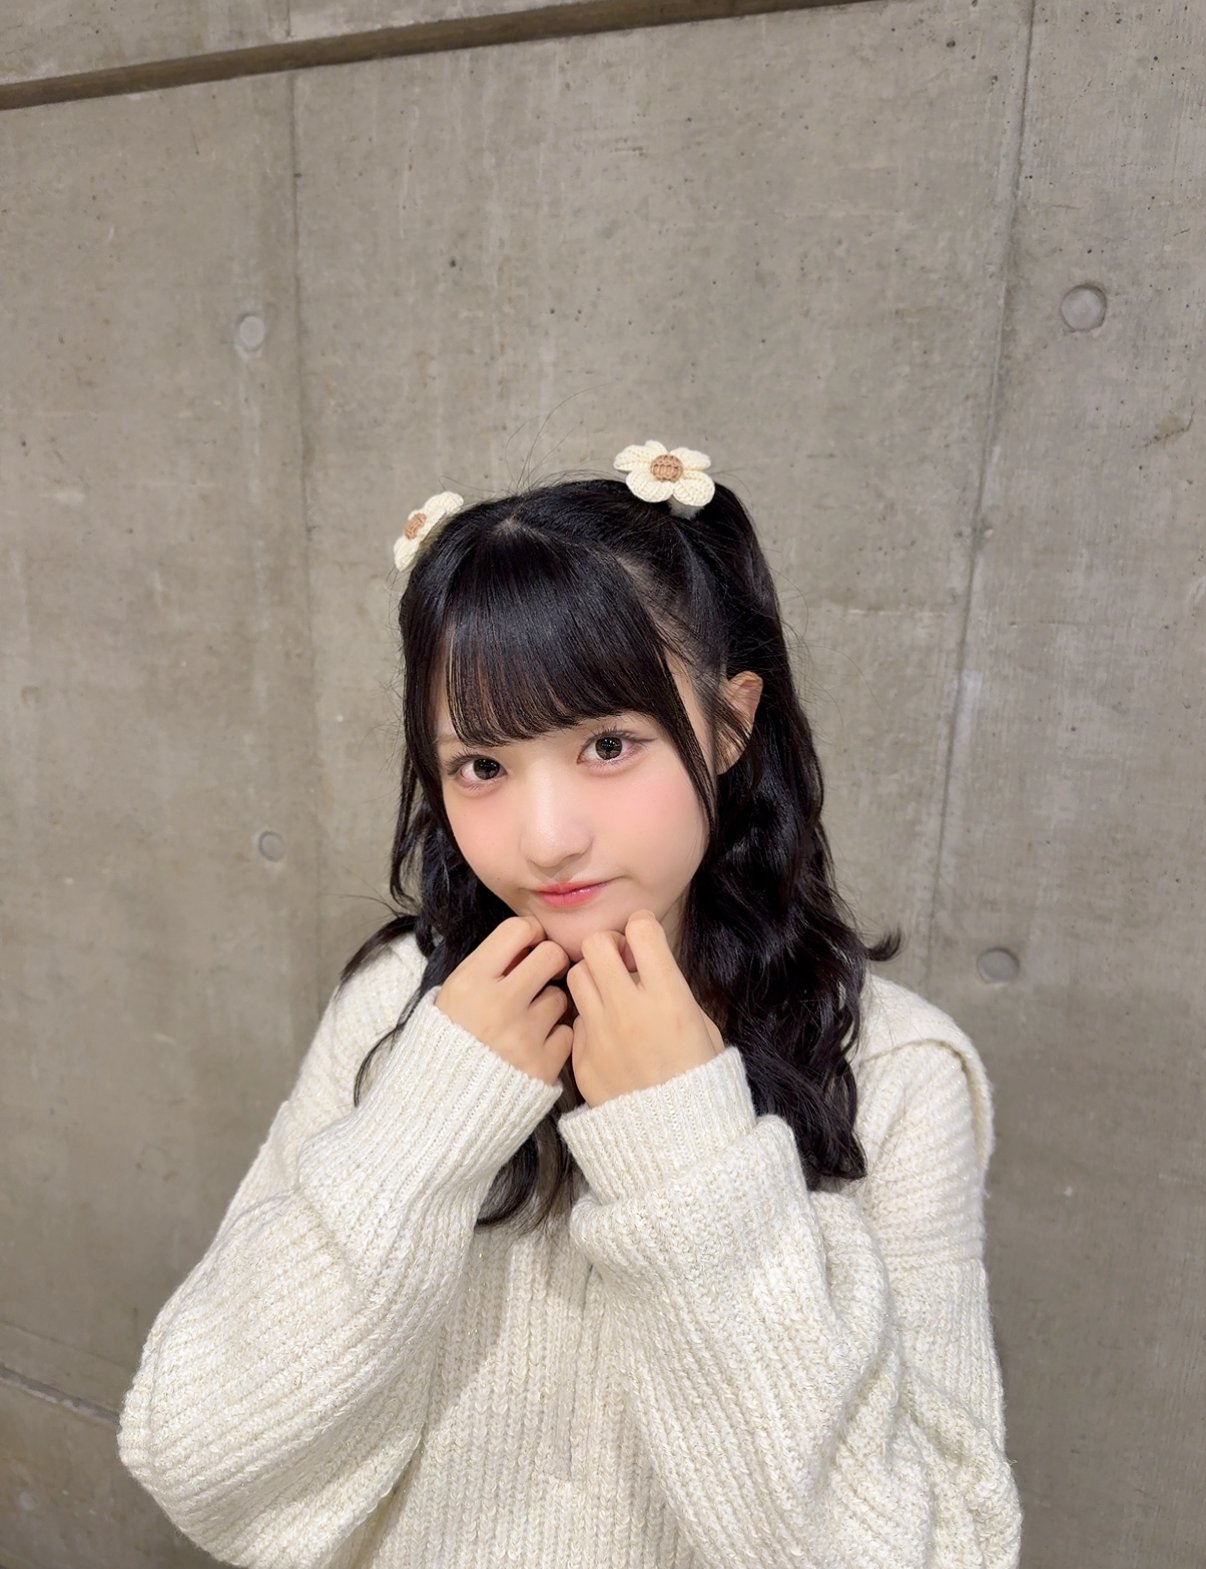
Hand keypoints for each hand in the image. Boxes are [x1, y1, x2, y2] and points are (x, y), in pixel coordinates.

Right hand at [434, 914, 573, 1086]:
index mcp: (469, 982)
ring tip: (525, 1024)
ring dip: (549, 1006)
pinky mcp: (542, 1068)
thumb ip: (485, 969)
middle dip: (549, 962)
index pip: (517, 930)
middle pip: (551, 955)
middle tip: (541, 977)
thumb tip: (528, 944)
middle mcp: (497, 1005)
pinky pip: (566, 1035)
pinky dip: (553, 1040)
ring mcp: (522, 1037)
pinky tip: (532, 1049)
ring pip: (560, 998)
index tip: (528, 947)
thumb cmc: (445, 1047)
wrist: (438, 1111)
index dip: (529, 934)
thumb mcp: (449, 999)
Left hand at [565, 909, 724, 1107]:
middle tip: (620, 961)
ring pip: (576, 976)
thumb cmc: (702, 1080)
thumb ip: (673, 991)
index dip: (643, 928)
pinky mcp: (581, 1059)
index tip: (645, 940)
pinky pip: (576, 1020)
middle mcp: (629, 1010)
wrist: (679, 1142)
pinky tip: (607, 1035)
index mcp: (668, 997)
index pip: (641, 931)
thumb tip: (651, 967)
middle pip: (596, 945)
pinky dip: (589, 1019)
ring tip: (609, 995)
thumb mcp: (703, 1026)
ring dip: (592, 977)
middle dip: (609, 945)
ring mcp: (600, 1035)